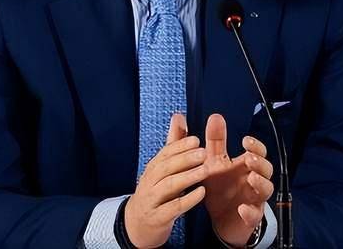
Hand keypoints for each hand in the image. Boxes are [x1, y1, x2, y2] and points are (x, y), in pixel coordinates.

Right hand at [125, 113, 207, 247]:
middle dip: (185, 158)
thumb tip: (178, 115)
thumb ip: (173, 143)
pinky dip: (187, 200)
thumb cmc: (155, 192)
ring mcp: (152, 200)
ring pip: (169, 186)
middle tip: (204, 152)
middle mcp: (150, 181)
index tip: (197, 139)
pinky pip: (173, 208)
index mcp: (153, 168)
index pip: (165, 153)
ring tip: (205, 170)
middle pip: (166, 167)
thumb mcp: (162, 168)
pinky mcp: (158, 218)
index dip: (180, 146)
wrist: (136, 225)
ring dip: (188, 177)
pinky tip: (201, 193)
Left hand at [203, 114, 273, 246]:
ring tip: (250, 178)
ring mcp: (253, 199)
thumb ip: (215, 141)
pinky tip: (242, 208)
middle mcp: (253, 181)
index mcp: (245, 166)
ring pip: (267, 191)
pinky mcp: (249, 218)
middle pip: (267, 170)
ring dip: (261, 183)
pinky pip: (255, 216)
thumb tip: (215, 116)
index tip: (245, 141)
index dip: (256, 146)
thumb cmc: (220, 186)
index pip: (258, 153)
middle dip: (260, 163)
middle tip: (248, 158)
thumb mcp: (214, 161)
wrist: (218, 218)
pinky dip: (250, 212)